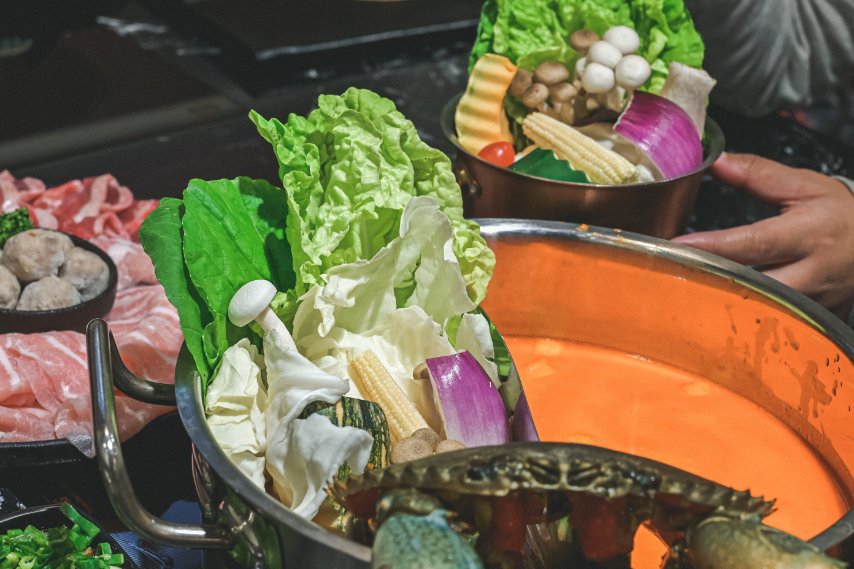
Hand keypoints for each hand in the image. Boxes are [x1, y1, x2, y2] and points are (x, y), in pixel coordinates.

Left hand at [673, 152, 853, 319]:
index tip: (677, 246)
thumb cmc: (840, 216)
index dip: (714, 247)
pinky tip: (713, 313)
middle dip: (712, 282)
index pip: (754, 243)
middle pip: (754, 286)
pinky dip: (742, 320)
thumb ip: (758, 175)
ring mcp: (814, 303)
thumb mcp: (806, 187)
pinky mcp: (814, 323)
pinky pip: (772, 327)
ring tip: (683, 293)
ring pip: (760, 313)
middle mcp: (813, 273)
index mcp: (810, 234)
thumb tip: (716, 162)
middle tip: (670, 274)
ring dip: (722, 304)